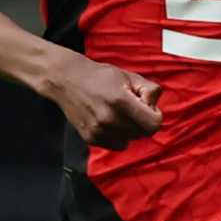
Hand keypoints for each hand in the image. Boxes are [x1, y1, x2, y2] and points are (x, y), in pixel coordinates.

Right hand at [39, 50, 162, 149]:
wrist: (67, 81)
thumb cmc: (101, 76)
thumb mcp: (129, 76)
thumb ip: (149, 90)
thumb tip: (153, 106)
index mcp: (121, 101)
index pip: (153, 124)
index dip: (154, 114)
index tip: (146, 106)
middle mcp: (109, 119)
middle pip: (143, 133)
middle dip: (142, 120)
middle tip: (131, 107)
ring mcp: (99, 131)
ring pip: (131, 140)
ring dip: (130, 129)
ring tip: (119, 113)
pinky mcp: (91, 139)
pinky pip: (118, 144)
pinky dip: (118, 135)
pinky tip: (109, 120)